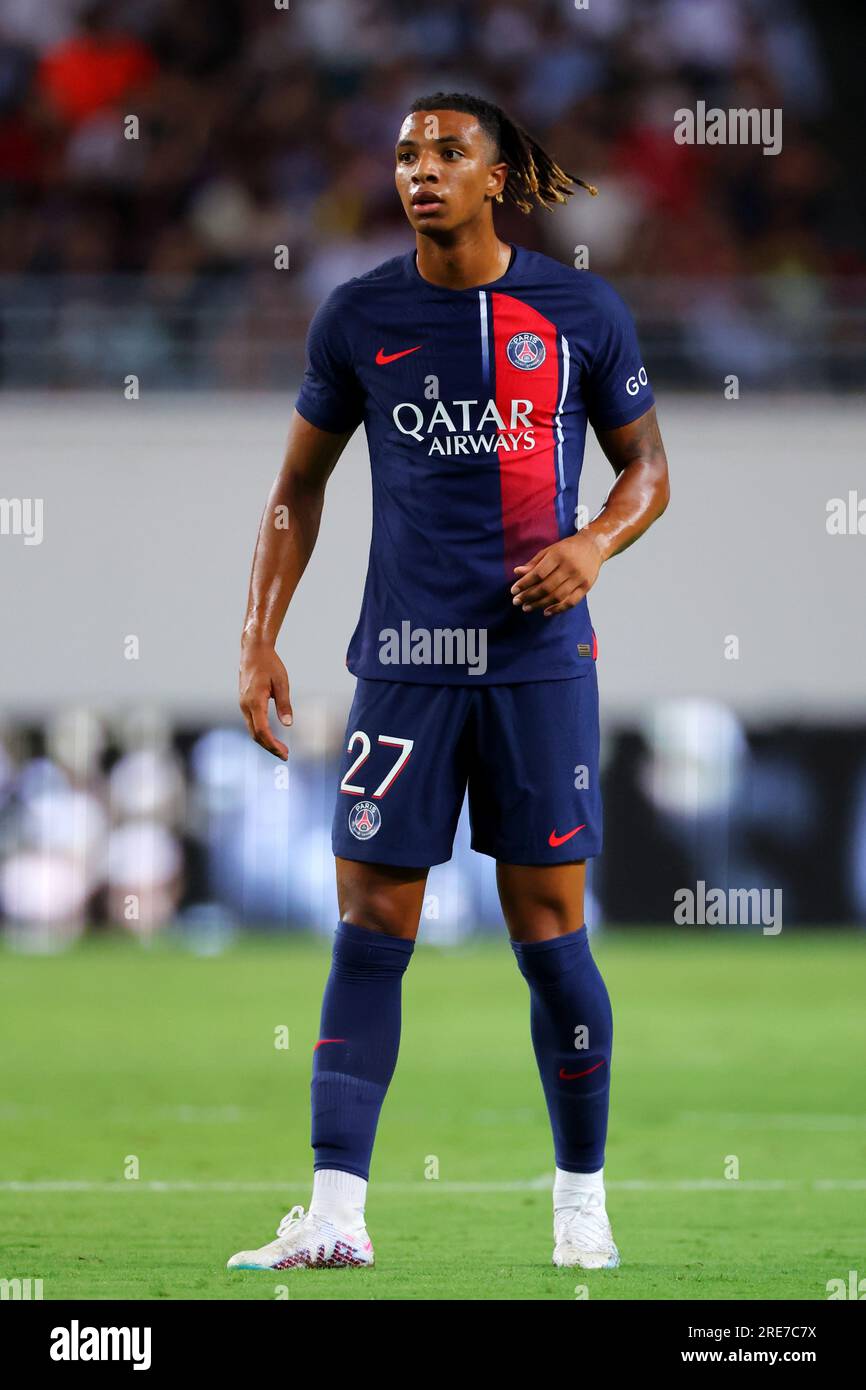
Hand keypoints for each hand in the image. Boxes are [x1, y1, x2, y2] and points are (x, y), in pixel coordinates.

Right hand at [239, 640, 292, 758]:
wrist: (254, 651)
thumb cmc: (269, 665)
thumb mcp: (281, 683)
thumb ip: (284, 704)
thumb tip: (288, 724)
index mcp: (254, 701)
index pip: (262, 730)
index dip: (273, 744)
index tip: (284, 753)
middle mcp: (245, 705)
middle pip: (255, 734)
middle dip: (270, 747)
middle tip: (286, 755)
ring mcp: (243, 705)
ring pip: (252, 730)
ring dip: (265, 741)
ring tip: (281, 748)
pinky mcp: (244, 703)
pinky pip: (251, 723)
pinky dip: (261, 733)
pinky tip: (271, 736)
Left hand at [510, 531, 604, 616]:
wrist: (593, 546)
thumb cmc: (568, 549)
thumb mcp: (549, 550)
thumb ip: (534, 563)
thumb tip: (517, 572)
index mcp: (558, 555)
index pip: (538, 573)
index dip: (524, 583)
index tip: (514, 591)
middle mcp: (570, 567)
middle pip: (546, 587)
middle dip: (529, 596)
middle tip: (517, 602)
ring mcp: (579, 578)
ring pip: (557, 596)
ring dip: (540, 604)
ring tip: (527, 608)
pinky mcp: (586, 587)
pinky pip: (571, 602)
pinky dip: (558, 609)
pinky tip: (546, 611)